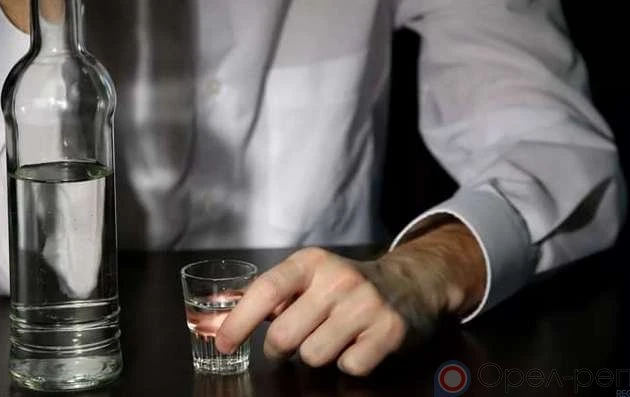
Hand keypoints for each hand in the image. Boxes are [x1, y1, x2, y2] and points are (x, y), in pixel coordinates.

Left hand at [215, 219, 485, 375]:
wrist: (409, 282)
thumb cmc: (344, 285)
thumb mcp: (308, 275)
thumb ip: (270, 295)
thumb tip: (219, 321)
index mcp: (311, 262)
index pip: (266, 290)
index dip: (239, 321)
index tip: (223, 343)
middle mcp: (339, 280)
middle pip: (286, 335)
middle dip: (280, 348)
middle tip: (289, 343)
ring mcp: (366, 305)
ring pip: (314, 356)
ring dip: (315, 354)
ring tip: (329, 336)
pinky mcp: (389, 331)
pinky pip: (349, 367)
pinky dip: (347, 362)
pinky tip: (356, 343)